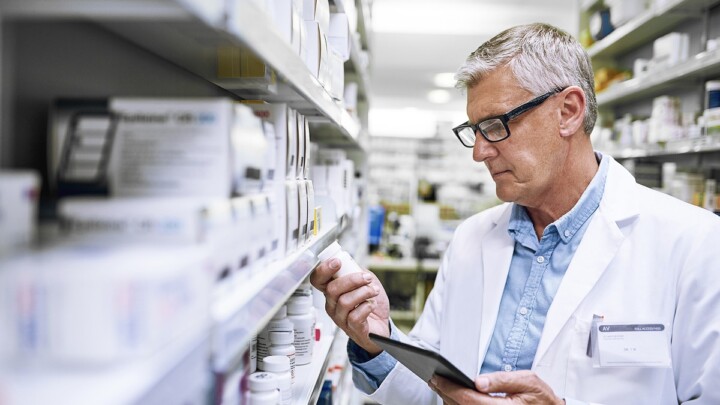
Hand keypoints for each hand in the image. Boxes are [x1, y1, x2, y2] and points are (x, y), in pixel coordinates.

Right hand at [310, 258, 389, 354]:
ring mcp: (340, 318)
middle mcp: (332, 305)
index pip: (317, 280)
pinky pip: (355, 316)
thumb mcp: (364, 281)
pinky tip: (372, 304)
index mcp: (332, 291)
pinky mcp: (352, 329)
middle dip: (352, 280)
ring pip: (344, 302)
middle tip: (367, 278)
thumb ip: (355, 271)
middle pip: (332, 289)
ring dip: (364, 292)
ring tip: (374, 291)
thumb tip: (349, 262)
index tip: (337, 262)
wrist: (383, 325)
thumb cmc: (370, 304)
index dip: (323, 270)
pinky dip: (367, 306)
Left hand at [428, 371, 563, 404]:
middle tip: (433, 378)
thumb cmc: (541, 399)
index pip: (468, 399)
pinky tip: (453, 396)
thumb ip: (502, 380)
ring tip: (440, 385)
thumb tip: (478, 380)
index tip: (437, 377)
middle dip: (445, 392)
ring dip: (449, 400)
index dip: (450, 388)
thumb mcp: (528, 382)